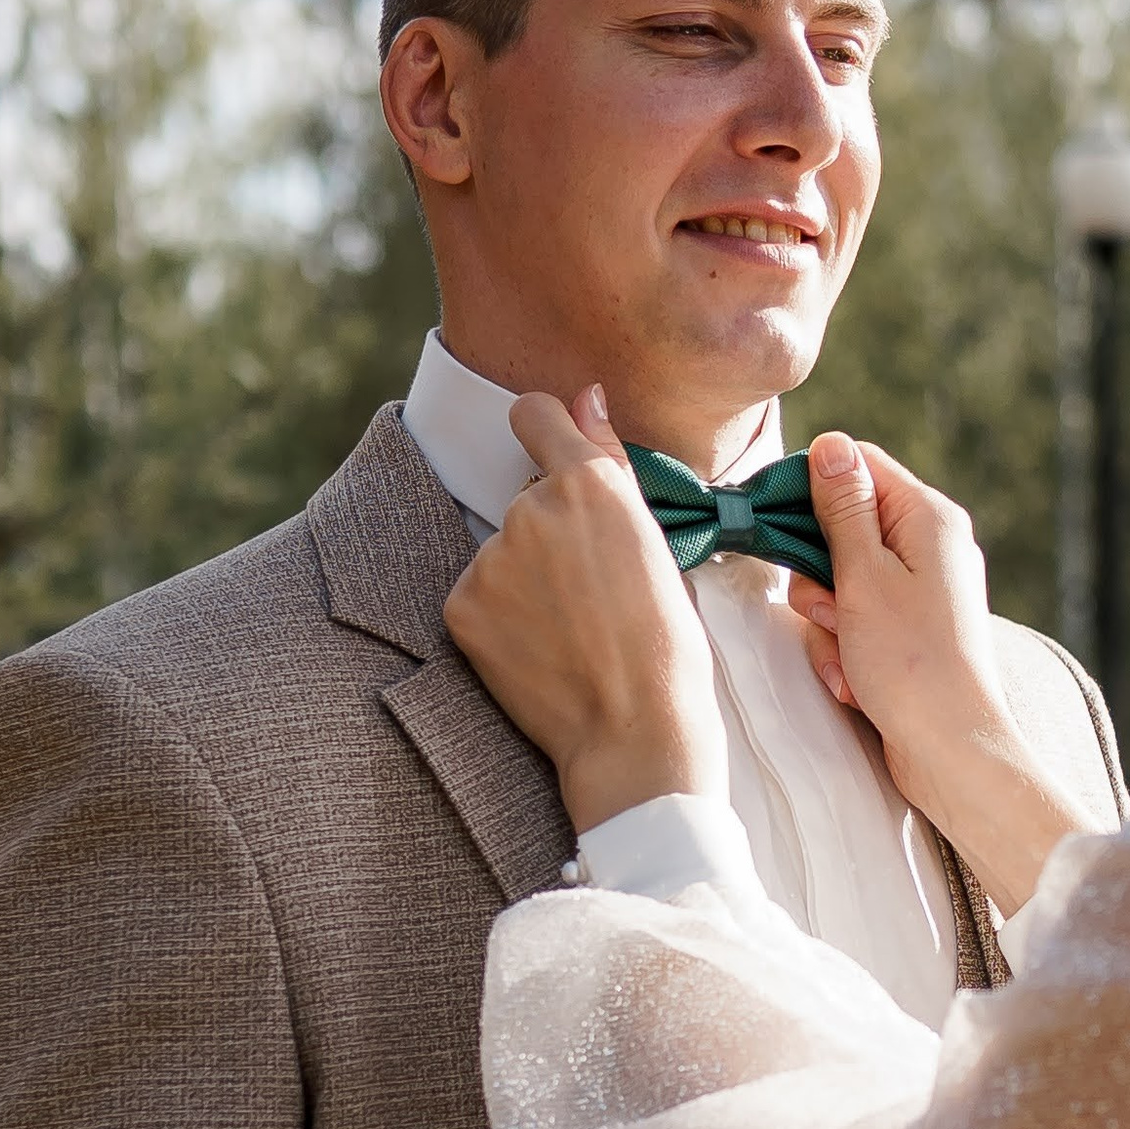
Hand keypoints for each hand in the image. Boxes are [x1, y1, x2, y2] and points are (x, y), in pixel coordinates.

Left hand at [442, 385, 727, 831]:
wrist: (636, 733)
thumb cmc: (668, 645)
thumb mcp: (656, 543)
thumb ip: (610, 460)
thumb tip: (585, 395)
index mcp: (589, 484)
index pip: (534, 413)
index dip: (545, 431)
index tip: (554, 456)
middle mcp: (530, 509)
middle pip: (528, 499)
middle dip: (553, 532)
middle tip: (594, 594)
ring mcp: (490, 559)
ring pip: (504, 552)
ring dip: (527, 579)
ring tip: (572, 632)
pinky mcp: (461, 607)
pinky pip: (477, 596)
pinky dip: (500, 619)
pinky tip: (540, 653)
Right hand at [789, 433, 1091, 916]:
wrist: (950, 751)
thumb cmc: (912, 664)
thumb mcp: (864, 576)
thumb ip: (844, 508)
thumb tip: (831, 444)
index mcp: (929, 518)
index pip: (860, 466)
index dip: (812, 489)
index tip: (780, 524)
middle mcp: (931, 548)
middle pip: (843, 528)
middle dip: (819, 576)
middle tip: (830, 611)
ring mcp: (921, 594)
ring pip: (840, 584)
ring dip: (828, 625)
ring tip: (849, 659)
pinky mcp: (908, 634)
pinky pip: (855, 624)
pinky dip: (845, 652)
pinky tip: (855, 683)